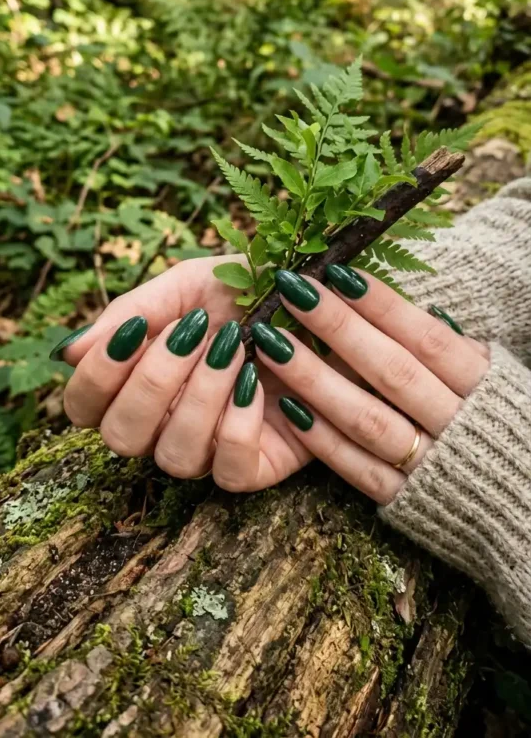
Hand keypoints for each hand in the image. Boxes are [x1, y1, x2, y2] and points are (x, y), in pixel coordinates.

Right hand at [54, 255, 311, 482]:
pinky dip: (238, 430)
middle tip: (195, 335)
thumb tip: (67, 351)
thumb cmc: (250, 290)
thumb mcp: (189, 285)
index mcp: (137, 380)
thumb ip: (131, 312)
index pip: (85, 405)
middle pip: (121, 436)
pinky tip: (256, 387)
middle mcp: (163, 423)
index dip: (97, 375)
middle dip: (153, 382)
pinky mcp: (256, 466)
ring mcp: (208, 449)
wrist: (324, 299)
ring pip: (175, 457)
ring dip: (201, 397)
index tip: (137, 331)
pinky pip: (230, 473)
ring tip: (235, 348)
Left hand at [250, 265, 489, 503]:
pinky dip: (324, 441)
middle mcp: (456, 425)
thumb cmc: (499, 423)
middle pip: (391, 371)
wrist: (525, 505)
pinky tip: (288, 407)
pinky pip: (360, 469)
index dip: (383, 305)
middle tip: (292, 290)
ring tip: (271, 344)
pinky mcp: (406, 502)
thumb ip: (456, 349)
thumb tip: (421, 307)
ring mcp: (430, 466)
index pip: (427, 339)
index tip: (338, 272)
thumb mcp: (494, 379)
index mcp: (482, 386)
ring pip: (367, 419)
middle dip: (337, 327)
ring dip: (315, 380)